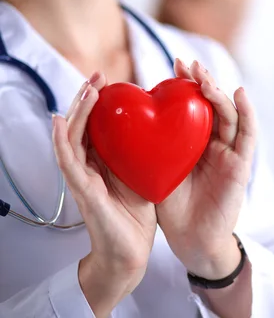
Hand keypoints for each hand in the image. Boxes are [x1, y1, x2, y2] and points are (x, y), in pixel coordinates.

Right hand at [52, 73, 156, 317]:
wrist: (131, 252)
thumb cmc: (137, 215)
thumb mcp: (143, 174)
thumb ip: (142, 153)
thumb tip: (158, 128)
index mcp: (104, 162)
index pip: (98, 126)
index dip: (100, 102)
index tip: (111, 81)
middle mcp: (89, 166)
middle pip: (82, 125)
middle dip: (87, 99)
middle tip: (98, 75)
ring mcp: (82, 178)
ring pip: (72, 138)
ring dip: (77, 112)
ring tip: (86, 89)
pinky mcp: (83, 191)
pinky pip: (68, 162)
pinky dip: (62, 141)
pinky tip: (60, 122)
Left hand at [156, 59, 256, 279]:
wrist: (191, 240)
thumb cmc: (172, 208)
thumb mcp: (158, 168)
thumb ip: (154, 144)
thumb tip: (129, 117)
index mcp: (195, 143)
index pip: (194, 107)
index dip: (186, 85)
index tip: (173, 65)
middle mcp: (215, 144)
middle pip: (212, 105)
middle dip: (201, 82)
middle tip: (186, 64)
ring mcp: (230, 153)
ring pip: (230, 114)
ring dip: (218, 92)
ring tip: (203, 76)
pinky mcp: (241, 166)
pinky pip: (248, 136)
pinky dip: (247, 113)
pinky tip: (239, 93)